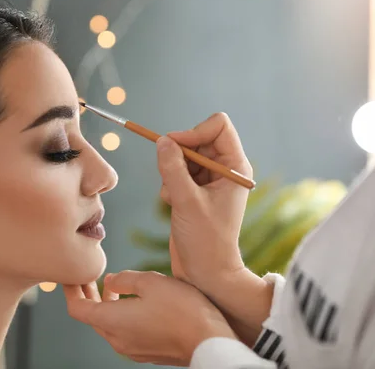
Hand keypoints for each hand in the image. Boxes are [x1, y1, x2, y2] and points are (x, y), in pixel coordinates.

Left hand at [63, 270, 236, 365]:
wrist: (212, 342)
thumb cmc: (183, 310)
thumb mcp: (150, 281)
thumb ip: (124, 278)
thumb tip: (109, 281)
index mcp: (111, 322)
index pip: (77, 308)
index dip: (71, 290)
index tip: (71, 275)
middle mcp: (117, 340)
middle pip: (91, 317)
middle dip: (88, 295)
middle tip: (89, 275)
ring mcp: (132, 349)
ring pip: (108, 325)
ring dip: (105, 305)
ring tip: (113, 285)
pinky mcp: (146, 352)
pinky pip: (124, 332)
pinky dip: (120, 315)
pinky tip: (133, 301)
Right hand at [157, 112, 250, 290]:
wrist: (205, 273)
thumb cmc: (206, 241)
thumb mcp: (187, 201)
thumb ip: (172, 168)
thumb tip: (162, 141)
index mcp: (235, 167)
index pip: (218, 126)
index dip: (194, 131)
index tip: (175, 146)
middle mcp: (224, 170)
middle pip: (196, 139)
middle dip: (178, 156)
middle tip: (170, 176)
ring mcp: (209, 180)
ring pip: (182, 156)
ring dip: (171, 172)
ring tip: (175, 197)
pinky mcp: (195, 191)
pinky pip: (176, 172)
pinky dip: (169, 184)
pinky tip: (173, 204)